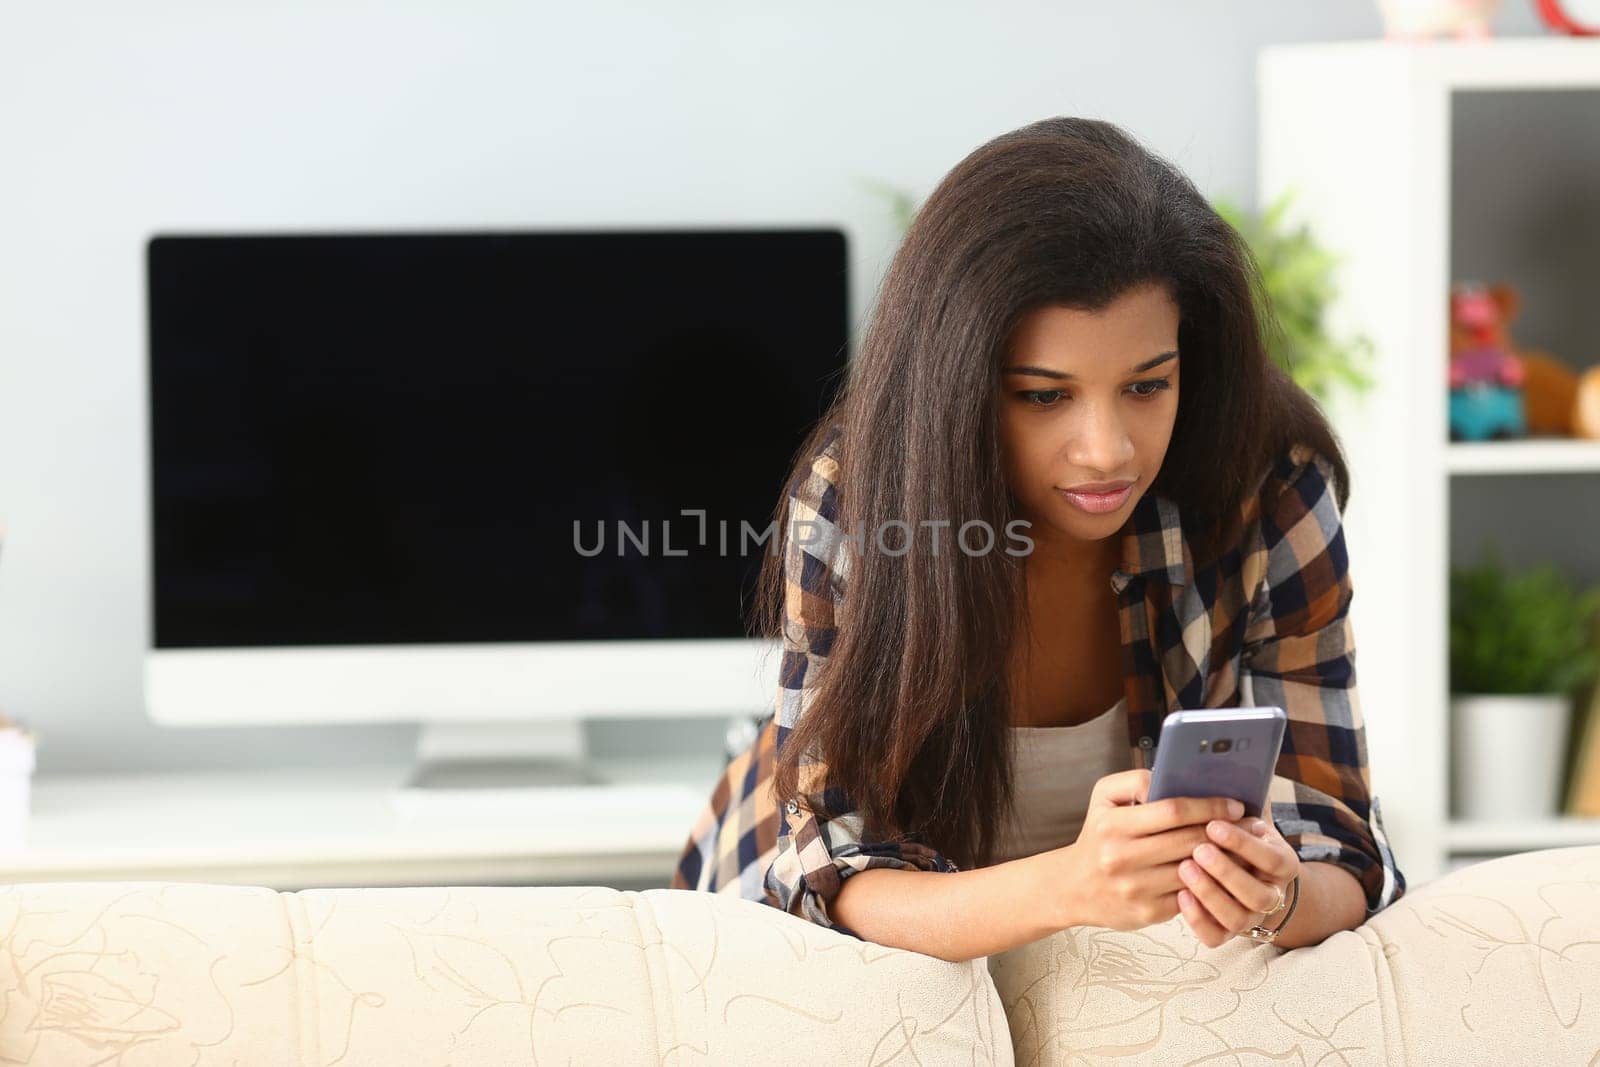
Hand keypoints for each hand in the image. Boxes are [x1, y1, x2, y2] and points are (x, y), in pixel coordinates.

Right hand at [1052, 769, 1244, 933]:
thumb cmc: (1098, 835)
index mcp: (1113, 825)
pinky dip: (1210, 883)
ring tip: (1244, 846)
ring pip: (1195, 871)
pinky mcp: (1147, 913)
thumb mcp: (1103, 798)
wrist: (1073, 886)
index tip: (1233, 804)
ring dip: (1225, 859)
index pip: (1172, 811)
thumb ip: (1134, 780)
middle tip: (1250, 824)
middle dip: (1225, 831)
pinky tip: (1224, 872)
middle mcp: (1122, 857)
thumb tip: (1172, 777)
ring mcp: (1135, 888)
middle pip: (1189, 841)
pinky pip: (1189, 896)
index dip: (1207, 806)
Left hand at [1176, 812, 1300, 947]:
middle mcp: (1272, 894)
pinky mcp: (1225, 933)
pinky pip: (1214, 936)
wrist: (1249, 877)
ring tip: (1183, 868)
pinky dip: (1198, 919)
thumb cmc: (1239, 837)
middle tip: (1198, 848)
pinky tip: (1180, 895)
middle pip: (1256, 894)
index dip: (1243, 843)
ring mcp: (1249, 917)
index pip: (1271, 857)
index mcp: (1282, 863)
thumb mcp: (1249, 818)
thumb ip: (1244, 802)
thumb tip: (1228, 771)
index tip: (1214, 824)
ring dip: (1210, 893)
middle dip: (1226, 870)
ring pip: (1236, 918)